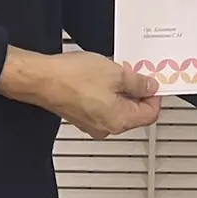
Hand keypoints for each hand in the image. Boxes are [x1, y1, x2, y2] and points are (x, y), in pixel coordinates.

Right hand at [0, 48, 159, 138]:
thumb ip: (138, 82)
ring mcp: (91, 122)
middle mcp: (106, 127)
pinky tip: (99, 74)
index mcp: (119, 121)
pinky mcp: (80, 114)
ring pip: (117, 107)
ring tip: (114, 70)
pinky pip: (101, 104)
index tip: (153, 80)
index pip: (150, 114)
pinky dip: (106, 91)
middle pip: (134, 112)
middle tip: (134, 71)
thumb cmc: (72, 79)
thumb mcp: (116, 73)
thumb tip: (150, 86)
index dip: (155, 95)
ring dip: (120, 89)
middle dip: (137, 90)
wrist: (41, 79)